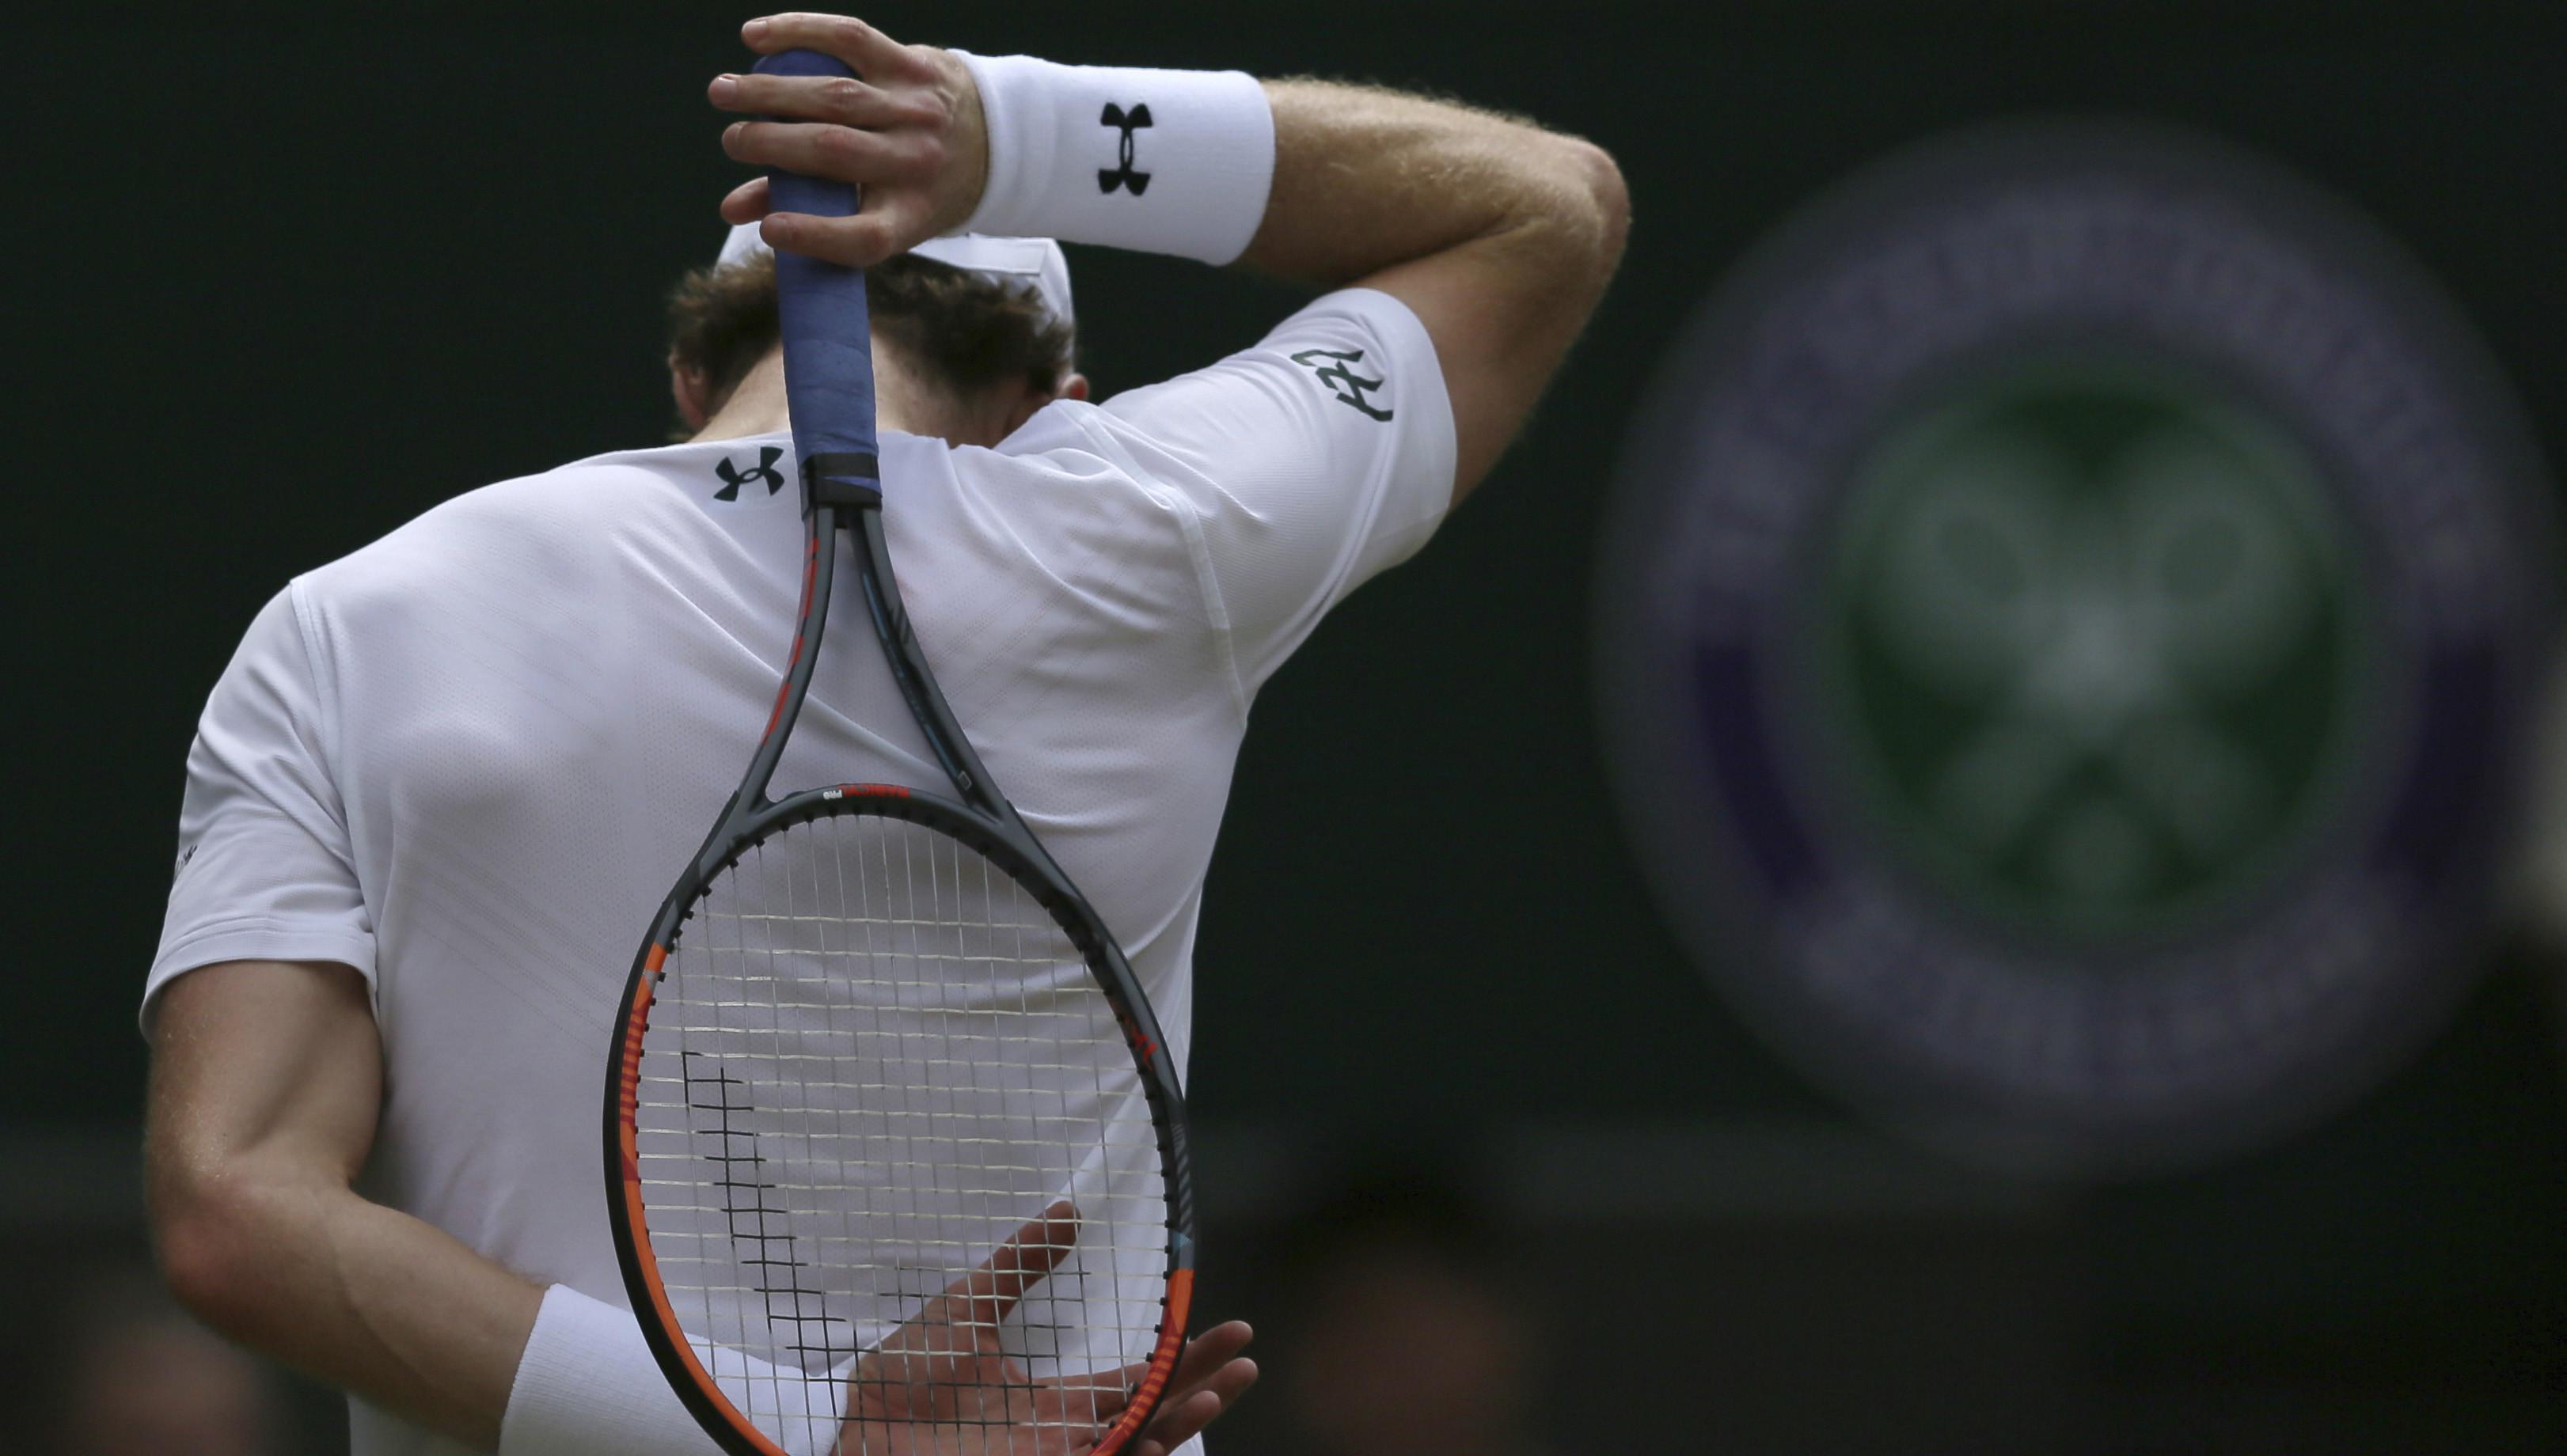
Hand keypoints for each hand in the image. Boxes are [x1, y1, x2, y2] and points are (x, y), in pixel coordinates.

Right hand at [712, 12, 988, 266]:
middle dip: (770, 144)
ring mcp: (917, 109)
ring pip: (835, 94)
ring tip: (723, 92)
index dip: (816, 237)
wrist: (991, 140)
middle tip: (730, 141)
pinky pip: (850, 38)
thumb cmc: (911, 185)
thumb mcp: (879, 210)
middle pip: (836, 150)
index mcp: (912, 214)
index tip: (769, 230)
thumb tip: (733, 210)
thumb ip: (808, 208)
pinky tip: (756, 38)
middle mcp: (918, 162)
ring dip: (770, 91)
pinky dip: (798, 33)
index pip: (865, 237)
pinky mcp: (912, 62)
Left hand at [837, 1202, 1257, 1454]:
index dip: (1180, 1358)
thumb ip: (1018, 1265)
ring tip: (1222, 1389)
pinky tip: (1161, 1439)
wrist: (859, 1437)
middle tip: (1246, 1355)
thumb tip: (1068, 1210)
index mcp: (1053, 1402)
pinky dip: (1137, 1454)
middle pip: (1152, 1412)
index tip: (1223, 1328)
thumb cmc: (900, 1385)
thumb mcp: (966, 1309)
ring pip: (1137, 1443)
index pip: (1134, 1380)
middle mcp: (1065, 1437)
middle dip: (1203, 1384)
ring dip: (1182, 1421)